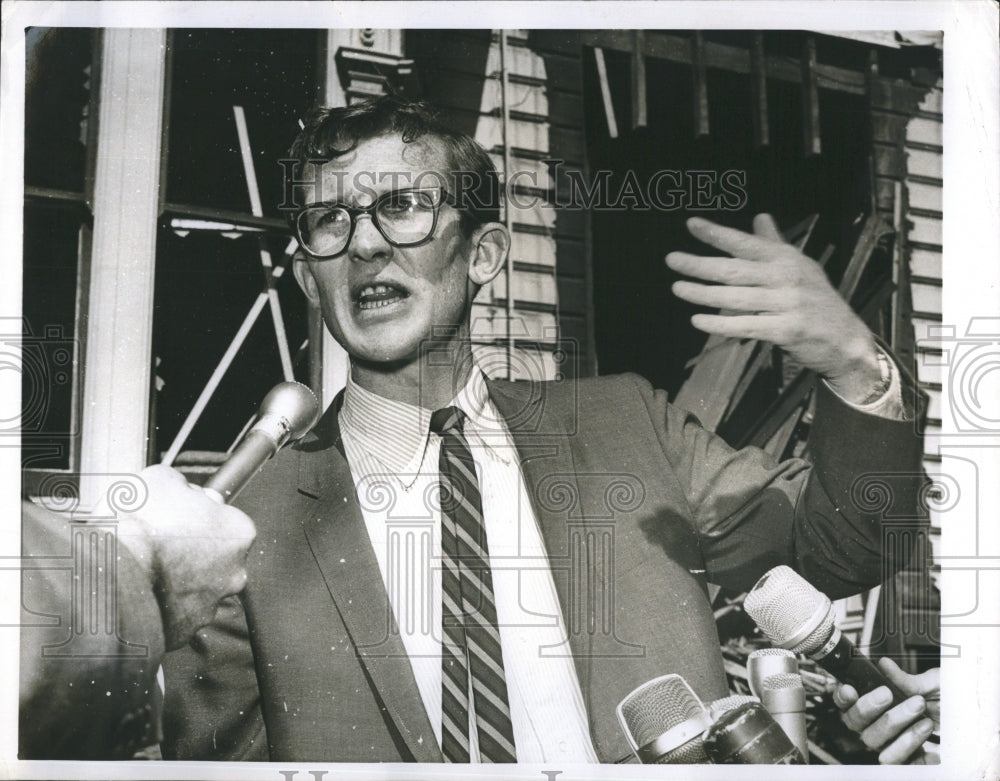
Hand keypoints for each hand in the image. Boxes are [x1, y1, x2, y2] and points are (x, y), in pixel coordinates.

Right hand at [116, 465, 256, 648]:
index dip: (197, 514)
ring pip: (195, 587)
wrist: (112, 578)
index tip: (178, 515)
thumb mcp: (159, 480)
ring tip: (142, 568)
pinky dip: (159, 605)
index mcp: (238, 533)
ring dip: (174, 579)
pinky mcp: (185, 631)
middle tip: (157, 542)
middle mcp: (234, 572)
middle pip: (213, 556)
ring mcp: (211, 605)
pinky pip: (174, 614)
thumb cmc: (139, 528)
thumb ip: (180, 485)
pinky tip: (138, 592)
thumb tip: (179, 489)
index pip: (224, 519)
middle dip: (189, 550)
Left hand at [666, 214, 882, 403]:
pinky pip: (746, 326)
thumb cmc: (817, 300)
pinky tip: (698, 320)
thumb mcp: (800, 266)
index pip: (746, 242)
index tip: (691, 225)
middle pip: (734, 269)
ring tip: (677, 288)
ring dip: (703, 294)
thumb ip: (774, 244)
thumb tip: (759, 216)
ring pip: (736, 298)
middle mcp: (787, 277)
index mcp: (786, 258)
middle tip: (672, 260)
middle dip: (700, 264)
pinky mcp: (787, 330)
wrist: (847, 339)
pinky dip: (720, 324)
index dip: (717, 234)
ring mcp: (788, 304)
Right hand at [832, 658, 939, 763]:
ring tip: (920, 711)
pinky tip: (925, 729)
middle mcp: (876, 725)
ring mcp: (888, 744)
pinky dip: (910, 745)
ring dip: (896, 724)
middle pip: (854, 722)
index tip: (850, 688)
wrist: (970, 723)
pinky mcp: (906, 761)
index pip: (845, 703)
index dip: (841, 697)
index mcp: (874, 703)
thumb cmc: (946, 701)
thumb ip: (904, 679)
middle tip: (888, 693)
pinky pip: (896, 761)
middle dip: (869, 706)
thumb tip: (884, 665)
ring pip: (874, 741)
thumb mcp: (929, 684)